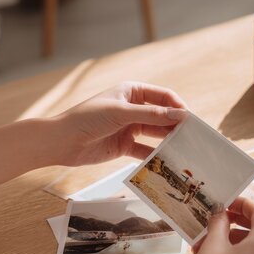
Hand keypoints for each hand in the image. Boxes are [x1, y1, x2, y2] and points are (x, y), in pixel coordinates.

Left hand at [53, 82, 187, 165]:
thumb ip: (152, 115)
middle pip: (161, 115)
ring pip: (155, 133)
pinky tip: (164, 161)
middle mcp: (133, 108)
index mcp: (132, 92)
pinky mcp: (125, 146)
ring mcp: (129, 127)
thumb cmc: (87, 118)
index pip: (162, 95)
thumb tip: (180, 114)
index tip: (190, 118)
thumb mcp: (121, 113)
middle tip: (191, 136)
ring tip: (182, 149)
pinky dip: (154, 155)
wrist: (61, 141)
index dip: (177, 105)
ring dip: (167, 140)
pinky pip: (145, 150)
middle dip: (175, 124)